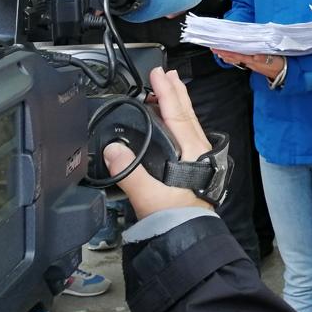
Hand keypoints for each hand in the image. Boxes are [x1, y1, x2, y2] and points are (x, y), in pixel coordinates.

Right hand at [104, 68, 213, 217]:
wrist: (187, 238)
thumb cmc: (175, 218)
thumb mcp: (149, 196)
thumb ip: (129, 173)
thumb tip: (113, 149)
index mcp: (193, 151)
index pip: (177, 114)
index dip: (166, 92)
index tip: (159, 73)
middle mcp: (198, 151)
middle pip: (185, 114)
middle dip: (175, 92)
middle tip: (167, 73)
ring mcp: (197, 159)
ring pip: (186, 124)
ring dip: (176, 105)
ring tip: (169, 91)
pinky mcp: (192, 168)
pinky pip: (184, 135)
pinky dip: (175, 122)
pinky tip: (169, 125)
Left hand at [211, 48, 284, 79]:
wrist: (284, 73)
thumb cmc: (280, 64)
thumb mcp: (275, 60)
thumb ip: (265, 58)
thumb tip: (256, 56)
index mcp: (254, 60)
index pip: (238, 55)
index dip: (228, 52)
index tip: (219, 48)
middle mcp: (251, 63)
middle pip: (234, 58)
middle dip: (224, 53)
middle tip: (214, 48)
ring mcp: (252, 64)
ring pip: (237, 60)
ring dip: (227, 56)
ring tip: (218, 52)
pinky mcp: (254, 64)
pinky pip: (241, 60)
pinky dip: (234, 58)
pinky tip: (230, 57)